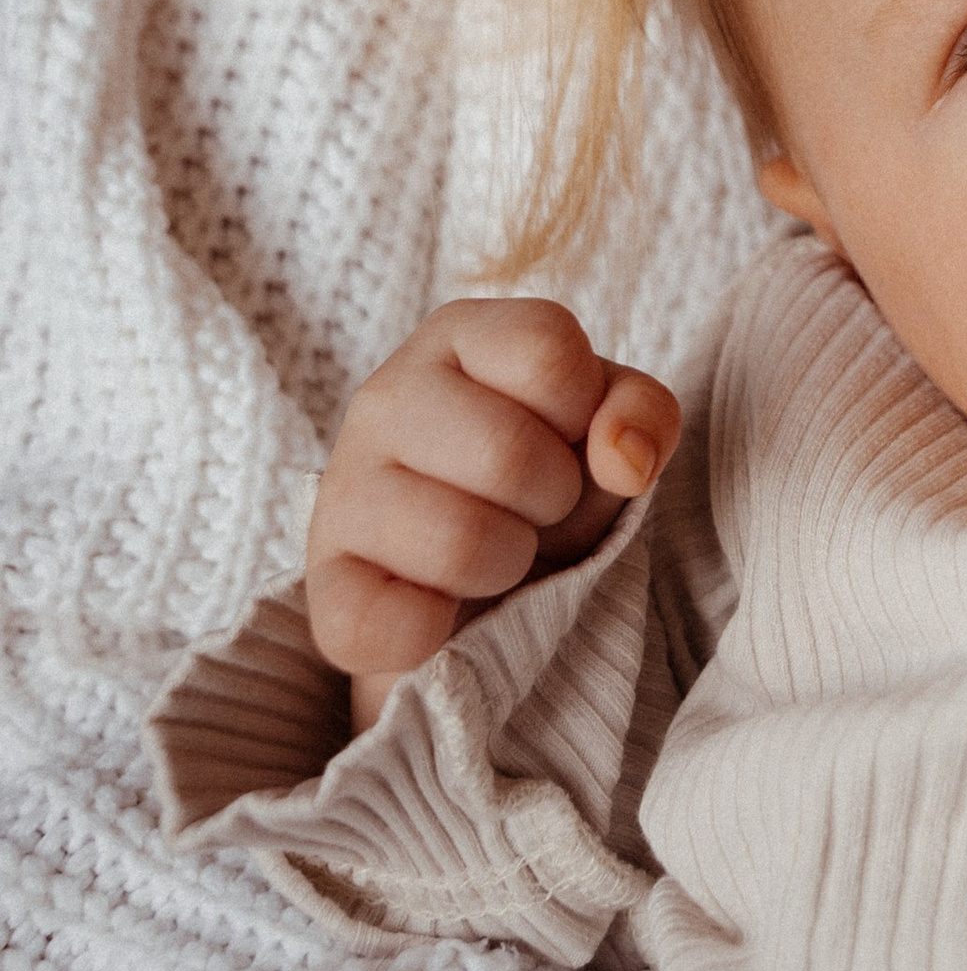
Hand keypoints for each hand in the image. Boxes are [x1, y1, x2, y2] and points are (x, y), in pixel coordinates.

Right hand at [307, 297, 678, 723]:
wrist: (475, 581)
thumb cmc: (544, 477)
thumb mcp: (608, 428)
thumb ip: (641, 415)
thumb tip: (623, 458)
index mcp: (460, 337)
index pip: (548, 349)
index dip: (582, 410)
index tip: (567, 436)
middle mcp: (386, 396)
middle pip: (510, 452)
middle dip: (552, 499)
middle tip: (532, 508)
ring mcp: (342, 490)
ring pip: (461, 543)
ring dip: (508, 566)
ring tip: (494, 554)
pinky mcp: (322, 585)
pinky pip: (380, 624)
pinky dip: (431, 634)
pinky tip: (441, 610)